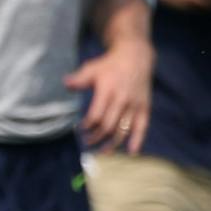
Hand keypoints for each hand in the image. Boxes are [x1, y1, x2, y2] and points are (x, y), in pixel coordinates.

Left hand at [67, 36, 151, 151]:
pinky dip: (137, 140)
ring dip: (113, 144)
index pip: (96, 115)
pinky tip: (131, 152)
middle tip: (88, 142)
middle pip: (108, 126)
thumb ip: (79, 78)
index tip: (80, 129)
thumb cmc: (110, 65)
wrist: (135, 57)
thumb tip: (65, 83)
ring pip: (123, 130)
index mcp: (108, 90)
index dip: (87, 126)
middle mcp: (122, 99)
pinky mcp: (144, 108)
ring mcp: (134, 105)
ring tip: (103, 153)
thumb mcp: (92, 68)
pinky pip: (142, 127)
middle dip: (97, 137)